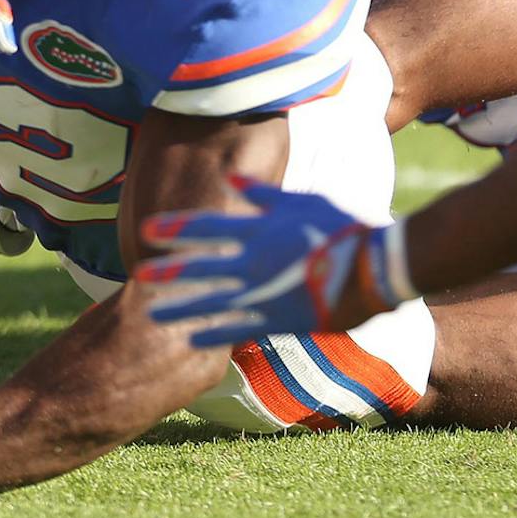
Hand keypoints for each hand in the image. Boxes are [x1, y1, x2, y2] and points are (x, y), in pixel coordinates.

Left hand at [137, 176, 412, 345]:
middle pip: (201, 268)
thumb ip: (262, 193)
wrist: (378, 266)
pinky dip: (213, 334)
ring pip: (212, 302)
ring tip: (151, 315)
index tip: (147, 230)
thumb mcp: (301, 201)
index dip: (175, 228)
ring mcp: (265, 292)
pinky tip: (190, 339)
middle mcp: (254, 261)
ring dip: (181, 308)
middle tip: (138, 276)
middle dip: (168, 272)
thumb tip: (231, 177)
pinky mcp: (281, 319)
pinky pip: (239, 328)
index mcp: (258, 230)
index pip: (206, 227)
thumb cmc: (342, 228)